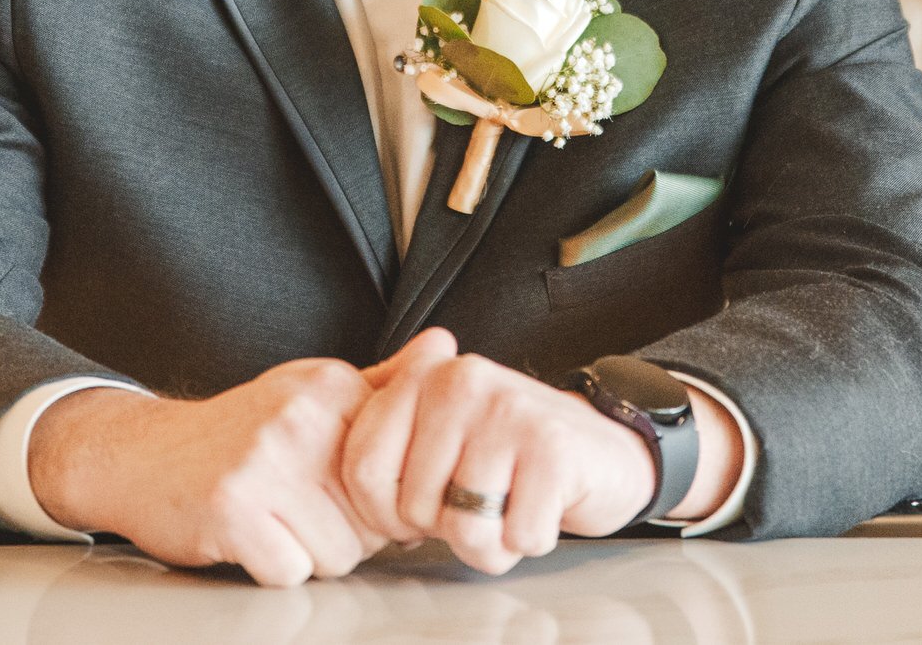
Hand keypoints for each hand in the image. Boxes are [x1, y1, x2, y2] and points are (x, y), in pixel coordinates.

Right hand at [27, 357, 388, 587]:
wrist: (142, 455)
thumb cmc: (239, 434)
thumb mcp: (312, 392)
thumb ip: (384, 381)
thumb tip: (447, 348)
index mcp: (330, 388)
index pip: (400, 474)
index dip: (378, 500)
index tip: (343, 493)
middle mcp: (301, 418)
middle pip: (373, 521)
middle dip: (344, 531)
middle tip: (298, 507)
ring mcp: (264, 462)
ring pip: (339, 554)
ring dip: (310, 553)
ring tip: (275, 520)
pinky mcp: (232, 509)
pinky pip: (292, 572)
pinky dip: (272, 568)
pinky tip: (250, 537)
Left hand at [339, 328, 656, 575]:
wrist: (603, 450)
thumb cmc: (511, 453)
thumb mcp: (441, 433)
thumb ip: (386, 441)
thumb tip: (318, 465)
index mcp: (424, 379)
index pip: (363, 470)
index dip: (385, 514)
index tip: (416, 512)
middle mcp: (461, 382)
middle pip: (413, 507)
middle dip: (445, 529)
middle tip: (481, 503)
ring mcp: (508, 411)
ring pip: (465, 528)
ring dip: (491, 541)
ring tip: (511, 506)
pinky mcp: (552, 448)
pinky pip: (517, 535)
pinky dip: (530, 539)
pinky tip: (542, 507)